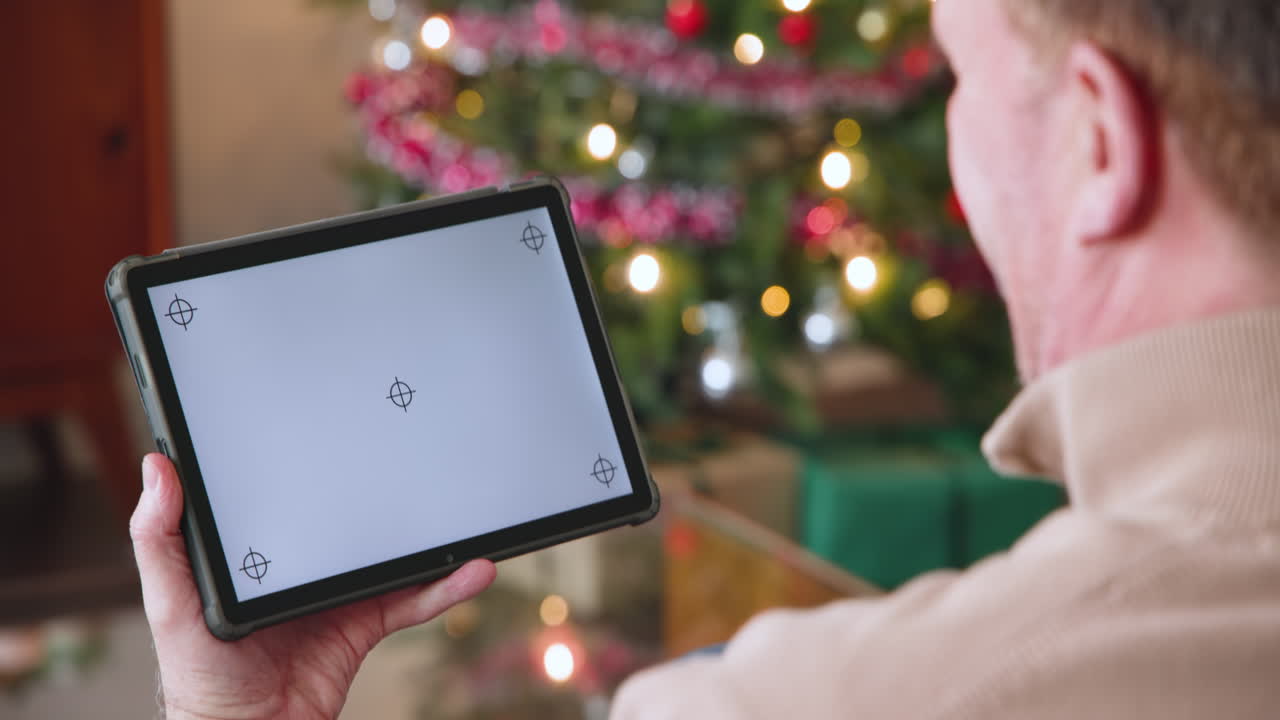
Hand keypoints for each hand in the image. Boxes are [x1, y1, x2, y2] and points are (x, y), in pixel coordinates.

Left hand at [129, 453, 495, 719]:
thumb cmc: (199, 676)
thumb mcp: (171, 601)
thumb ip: (161, 539)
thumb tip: (158, 467)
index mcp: (259, 549)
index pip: (288, 489)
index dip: (308, 456)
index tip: (334, 421)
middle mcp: (303, 563)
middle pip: (353, 515)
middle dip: (384, 486)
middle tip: (411, 450)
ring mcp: (338, 591)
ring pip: (391, 552)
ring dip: (426, 535)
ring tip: (456, 510)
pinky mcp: (366, 622)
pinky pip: (413, 599)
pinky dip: (444, 586)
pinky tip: (471, 570)